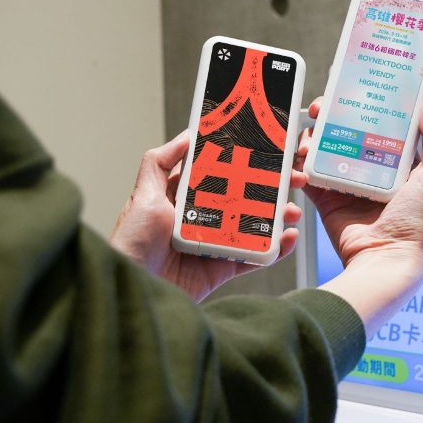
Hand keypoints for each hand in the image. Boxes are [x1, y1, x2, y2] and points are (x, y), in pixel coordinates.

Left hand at [110, 131, 303, 301]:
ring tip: (292, 211)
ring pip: (254, 225)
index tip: (267, 152)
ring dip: (278, 217)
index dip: (244, 162)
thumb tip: (186, 135)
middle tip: (292, 179)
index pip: (220, 173)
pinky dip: (274, 249)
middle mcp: (202, 218)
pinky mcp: (222, 268)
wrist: (134, 288)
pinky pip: (253, 256)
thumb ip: (159, 163)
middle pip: (244, 197)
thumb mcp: (142, 196)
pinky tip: (288, 238)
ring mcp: (215, 242)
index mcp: (185, 197)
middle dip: (271, 188)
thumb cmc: (130, 244)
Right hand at [296, 92, 422, 332]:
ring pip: (322, 145)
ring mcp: (346, 181)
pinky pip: (307, 173)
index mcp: (397, 160)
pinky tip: (298, 155)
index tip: (352, 83)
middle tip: (319, 107)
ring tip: (308, 135)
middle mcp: (370, 167)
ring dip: (311, 134)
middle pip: (345, 128)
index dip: (365, 101)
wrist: (384, 258)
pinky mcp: (326, 197)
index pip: (379, 121)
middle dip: (330, 113)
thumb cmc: (416, 221)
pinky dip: (298, 162)